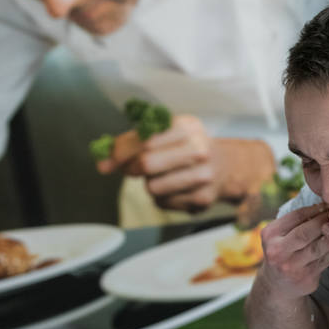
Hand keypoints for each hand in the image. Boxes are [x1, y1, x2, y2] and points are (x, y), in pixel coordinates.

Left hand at [96, 115, 274, 211]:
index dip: (121, 152)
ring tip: (161, 178)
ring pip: (153, 187)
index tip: (110, 161)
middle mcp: (199, 149)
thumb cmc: (186, 148)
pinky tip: (175, 189)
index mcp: (187, 126)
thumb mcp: (165, 134)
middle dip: (133, 169)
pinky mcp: (203, 198)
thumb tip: (102, 165)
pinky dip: (162, 198)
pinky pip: (164, 202)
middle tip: (134, 170)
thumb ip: (132, 144)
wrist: (226, 166)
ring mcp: (204, 175)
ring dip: (150, 184)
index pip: (144, 139)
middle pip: (147, 163)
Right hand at [259, 203, 328, 299]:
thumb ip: (297, 222)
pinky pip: (326, 260)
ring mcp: (291, 267)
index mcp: (270, 235)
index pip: (296, 216)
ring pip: (318, 247)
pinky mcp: (306, 278)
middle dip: (325, 221)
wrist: (277, 285)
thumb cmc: (283, 252)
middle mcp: (277, 251)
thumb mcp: (280, 235)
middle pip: (306, 232)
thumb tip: (325, 205)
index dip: (316, 209)